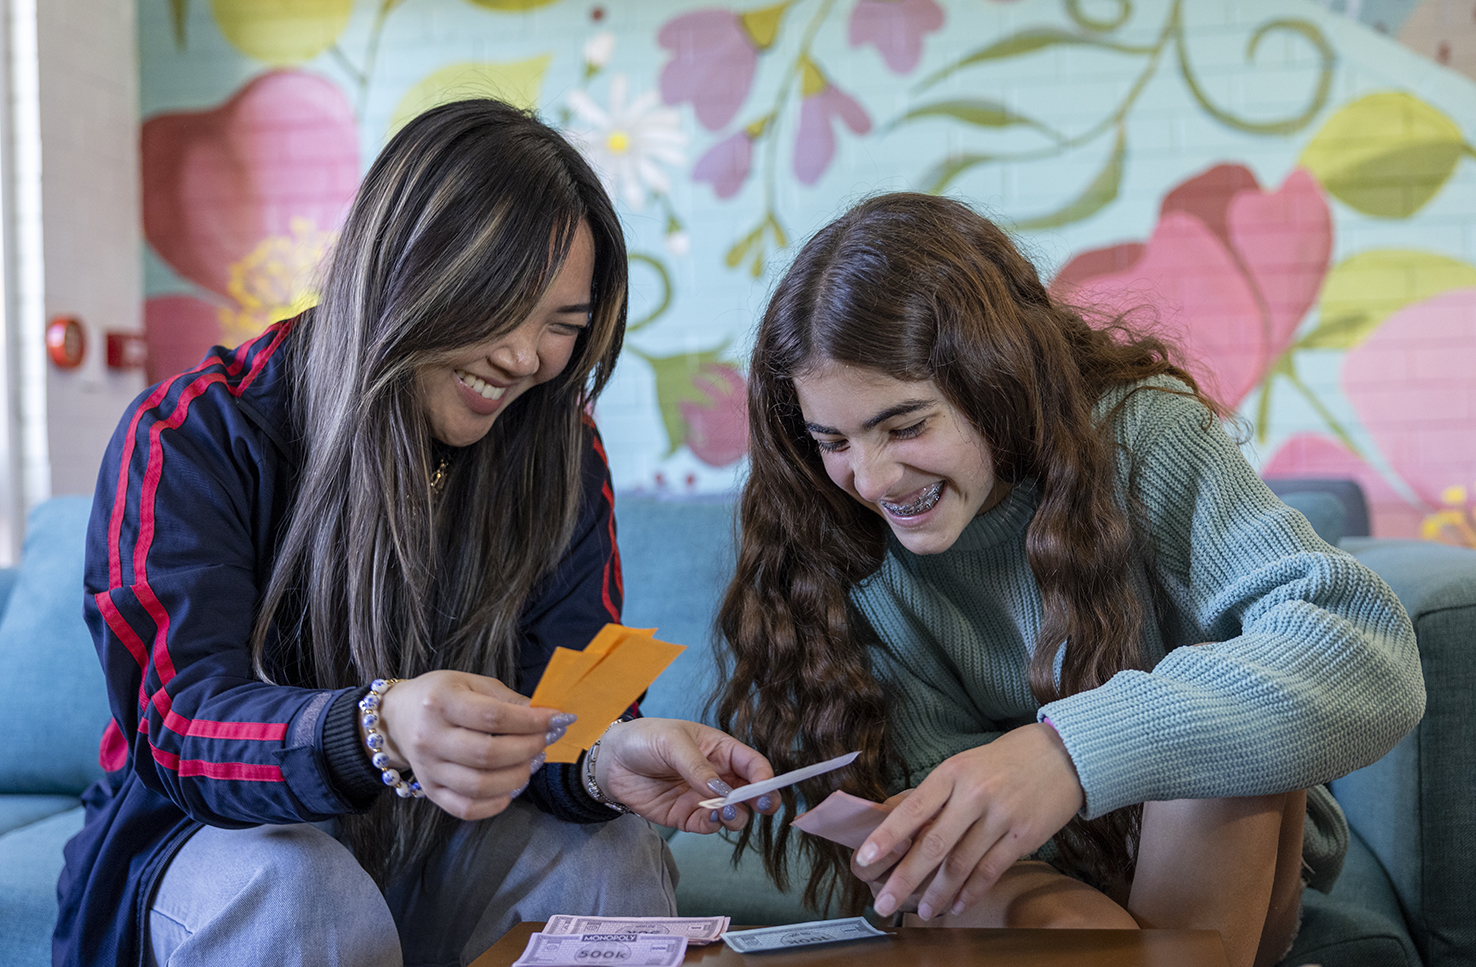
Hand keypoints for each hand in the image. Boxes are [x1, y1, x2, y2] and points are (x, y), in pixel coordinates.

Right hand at [371, 670, 568, 821]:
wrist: (399, 717)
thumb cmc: (442, 695)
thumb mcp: (472, 682)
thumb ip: (507, 699)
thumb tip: (544, 716)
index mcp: (441, 702)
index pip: (493, 717)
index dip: (531, 721)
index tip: (558, 719)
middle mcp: (430, 738)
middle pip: (488, 754)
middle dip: (528, 748)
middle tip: (546, 740)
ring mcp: (428, 769)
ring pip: (479, 785)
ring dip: (517, 776)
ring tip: (532, 761)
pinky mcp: (431, 792)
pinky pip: (467, 808)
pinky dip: (496, 803)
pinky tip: (512, 787)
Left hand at [593, 718, 779, 831]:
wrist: (611, 761)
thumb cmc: (645, 739)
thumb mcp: (673, 742)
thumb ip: (698, 767)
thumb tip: (722, 792)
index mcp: (720, 749)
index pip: (753, 764)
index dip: (765, 776)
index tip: (767, 789)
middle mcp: (717, 775)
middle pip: (750, 792)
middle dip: (760, 801)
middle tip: (761, 806)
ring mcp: (703, 797)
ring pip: (733, 813)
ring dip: (737, 815)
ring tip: (728, 812)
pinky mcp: (686, 816)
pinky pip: (709, 825)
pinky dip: (715, 825)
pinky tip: (713, 817)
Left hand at [854, 723, 1083, 920]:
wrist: (1062, 754)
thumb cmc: (1004, 761)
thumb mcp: (964, 765)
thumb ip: (938, 795)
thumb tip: (903, 831)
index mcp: (952, 773)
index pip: (912, 810)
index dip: (886, 837)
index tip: (865, 859)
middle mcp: (974, 794)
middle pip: (933, 844)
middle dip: (905, 878)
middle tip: (884, 902)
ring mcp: (1001, 816)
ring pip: (961, 864)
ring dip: (939, 893)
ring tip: (923, 912)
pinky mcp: (1024, 836)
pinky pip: (991, 871)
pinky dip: (971, 892)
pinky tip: (958, 905)